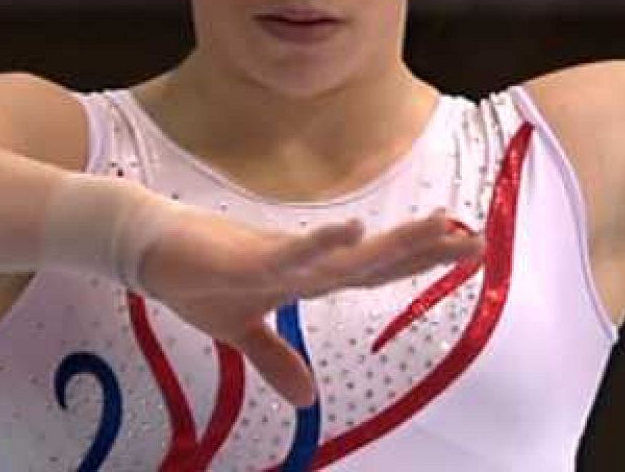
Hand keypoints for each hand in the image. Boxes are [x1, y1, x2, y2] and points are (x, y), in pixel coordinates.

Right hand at [135, 203, 482, 406]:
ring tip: (439, 226)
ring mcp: (282, 256)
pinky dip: (324, 242)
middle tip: (475, 239)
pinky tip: (354, 229)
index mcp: (307, 277)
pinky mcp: (250, 259)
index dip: (418, 263)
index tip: (463, 251)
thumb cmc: (197, 280)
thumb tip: (307, 397)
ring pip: (347, 254)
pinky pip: (294, 253)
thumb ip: (277, 360)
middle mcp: (306, 262)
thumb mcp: (241, 333)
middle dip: (424, 249)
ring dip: (393, 241)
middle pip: (376, 260)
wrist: (149, 252)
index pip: (374, 272)